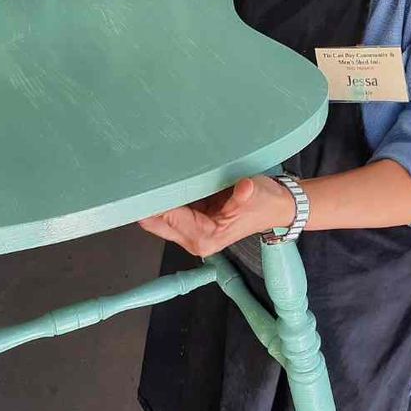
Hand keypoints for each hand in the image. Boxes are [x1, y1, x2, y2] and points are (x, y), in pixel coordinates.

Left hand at [138, 175, 295, 257]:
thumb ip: (244, 194)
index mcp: (204, 237)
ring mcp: (189, 229)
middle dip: (144, 202)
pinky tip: (157, 177)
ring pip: (157, 216)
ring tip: (143, 173)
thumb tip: (244, 187)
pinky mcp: (190, 219)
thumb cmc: (264, 202)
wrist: (275, 206)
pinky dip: (162, 196)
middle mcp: (192, 238)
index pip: (169, 218)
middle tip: (134, 175)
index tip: (141, 183)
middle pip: (154, 222)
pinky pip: (167, 208)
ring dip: (152, 198)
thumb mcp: (255, 195)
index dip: (154, 201)